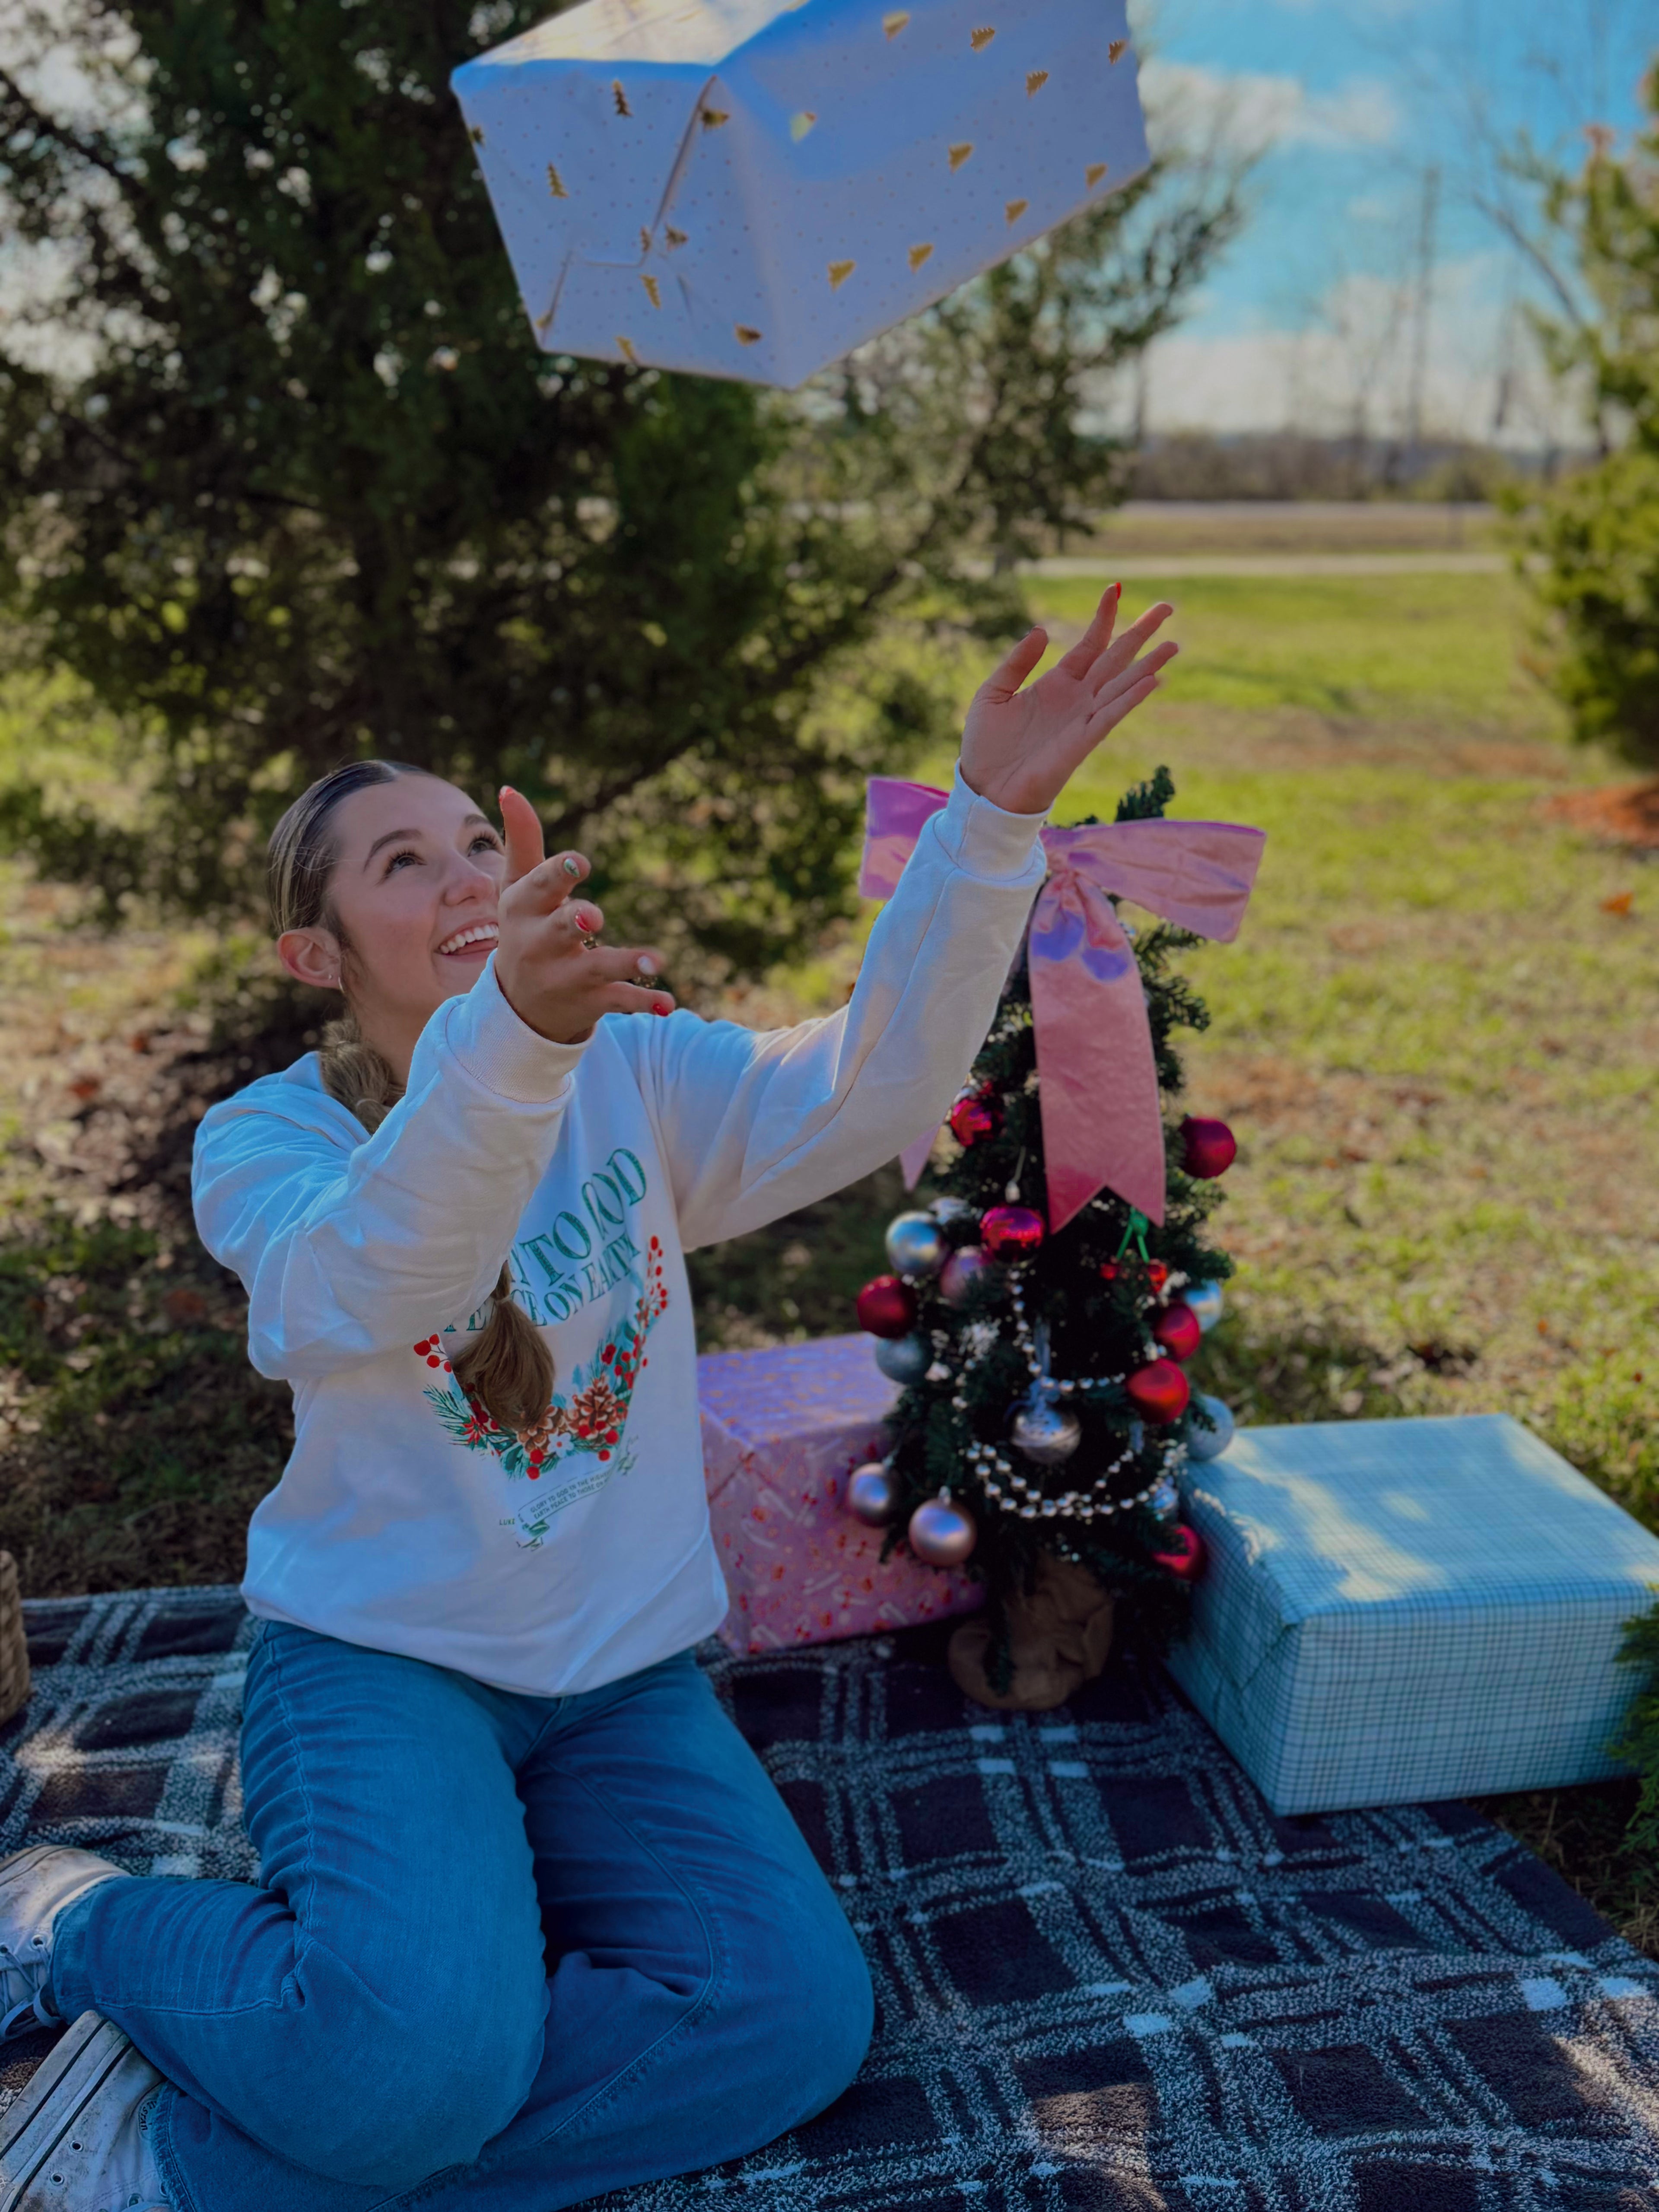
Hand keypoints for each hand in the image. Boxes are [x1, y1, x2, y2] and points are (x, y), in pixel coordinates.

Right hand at [493, 787, 674, 1044]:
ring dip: (625, 962)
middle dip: (575, 922)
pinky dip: (643, 1002)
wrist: (518, 1004)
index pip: (539, 887)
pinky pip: (617, 1000)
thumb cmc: (525, 927)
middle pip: (560, 929)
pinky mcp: (588, 1000)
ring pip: (597, 967)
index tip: (580, 863)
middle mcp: (539, 943)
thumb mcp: (518, 886)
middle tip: (594, 918)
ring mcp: (564, 976)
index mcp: (522, 908)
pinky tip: (667, 1002)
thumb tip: (509, 789)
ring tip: (656, 960)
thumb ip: (522, 840)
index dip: (558, 875)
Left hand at [958, 586, 1177, 815]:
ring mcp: (1083, 719)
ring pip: (1122, 685)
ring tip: (1172, 644)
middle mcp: (1076, 698)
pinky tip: (1152, 681)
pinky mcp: (1083, 742)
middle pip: (1116, 658)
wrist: (985, 790)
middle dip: (1141, 632)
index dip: (1104, 617)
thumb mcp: (993, 693)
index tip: (1115, 589)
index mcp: (1057, 683)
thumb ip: (1016, 662)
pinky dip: (1131, 699)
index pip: (1090, 644)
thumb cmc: (986, 745)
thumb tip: (1043, 630)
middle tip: (1167, 606)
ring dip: (1148, 665)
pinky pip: (1111, 716)